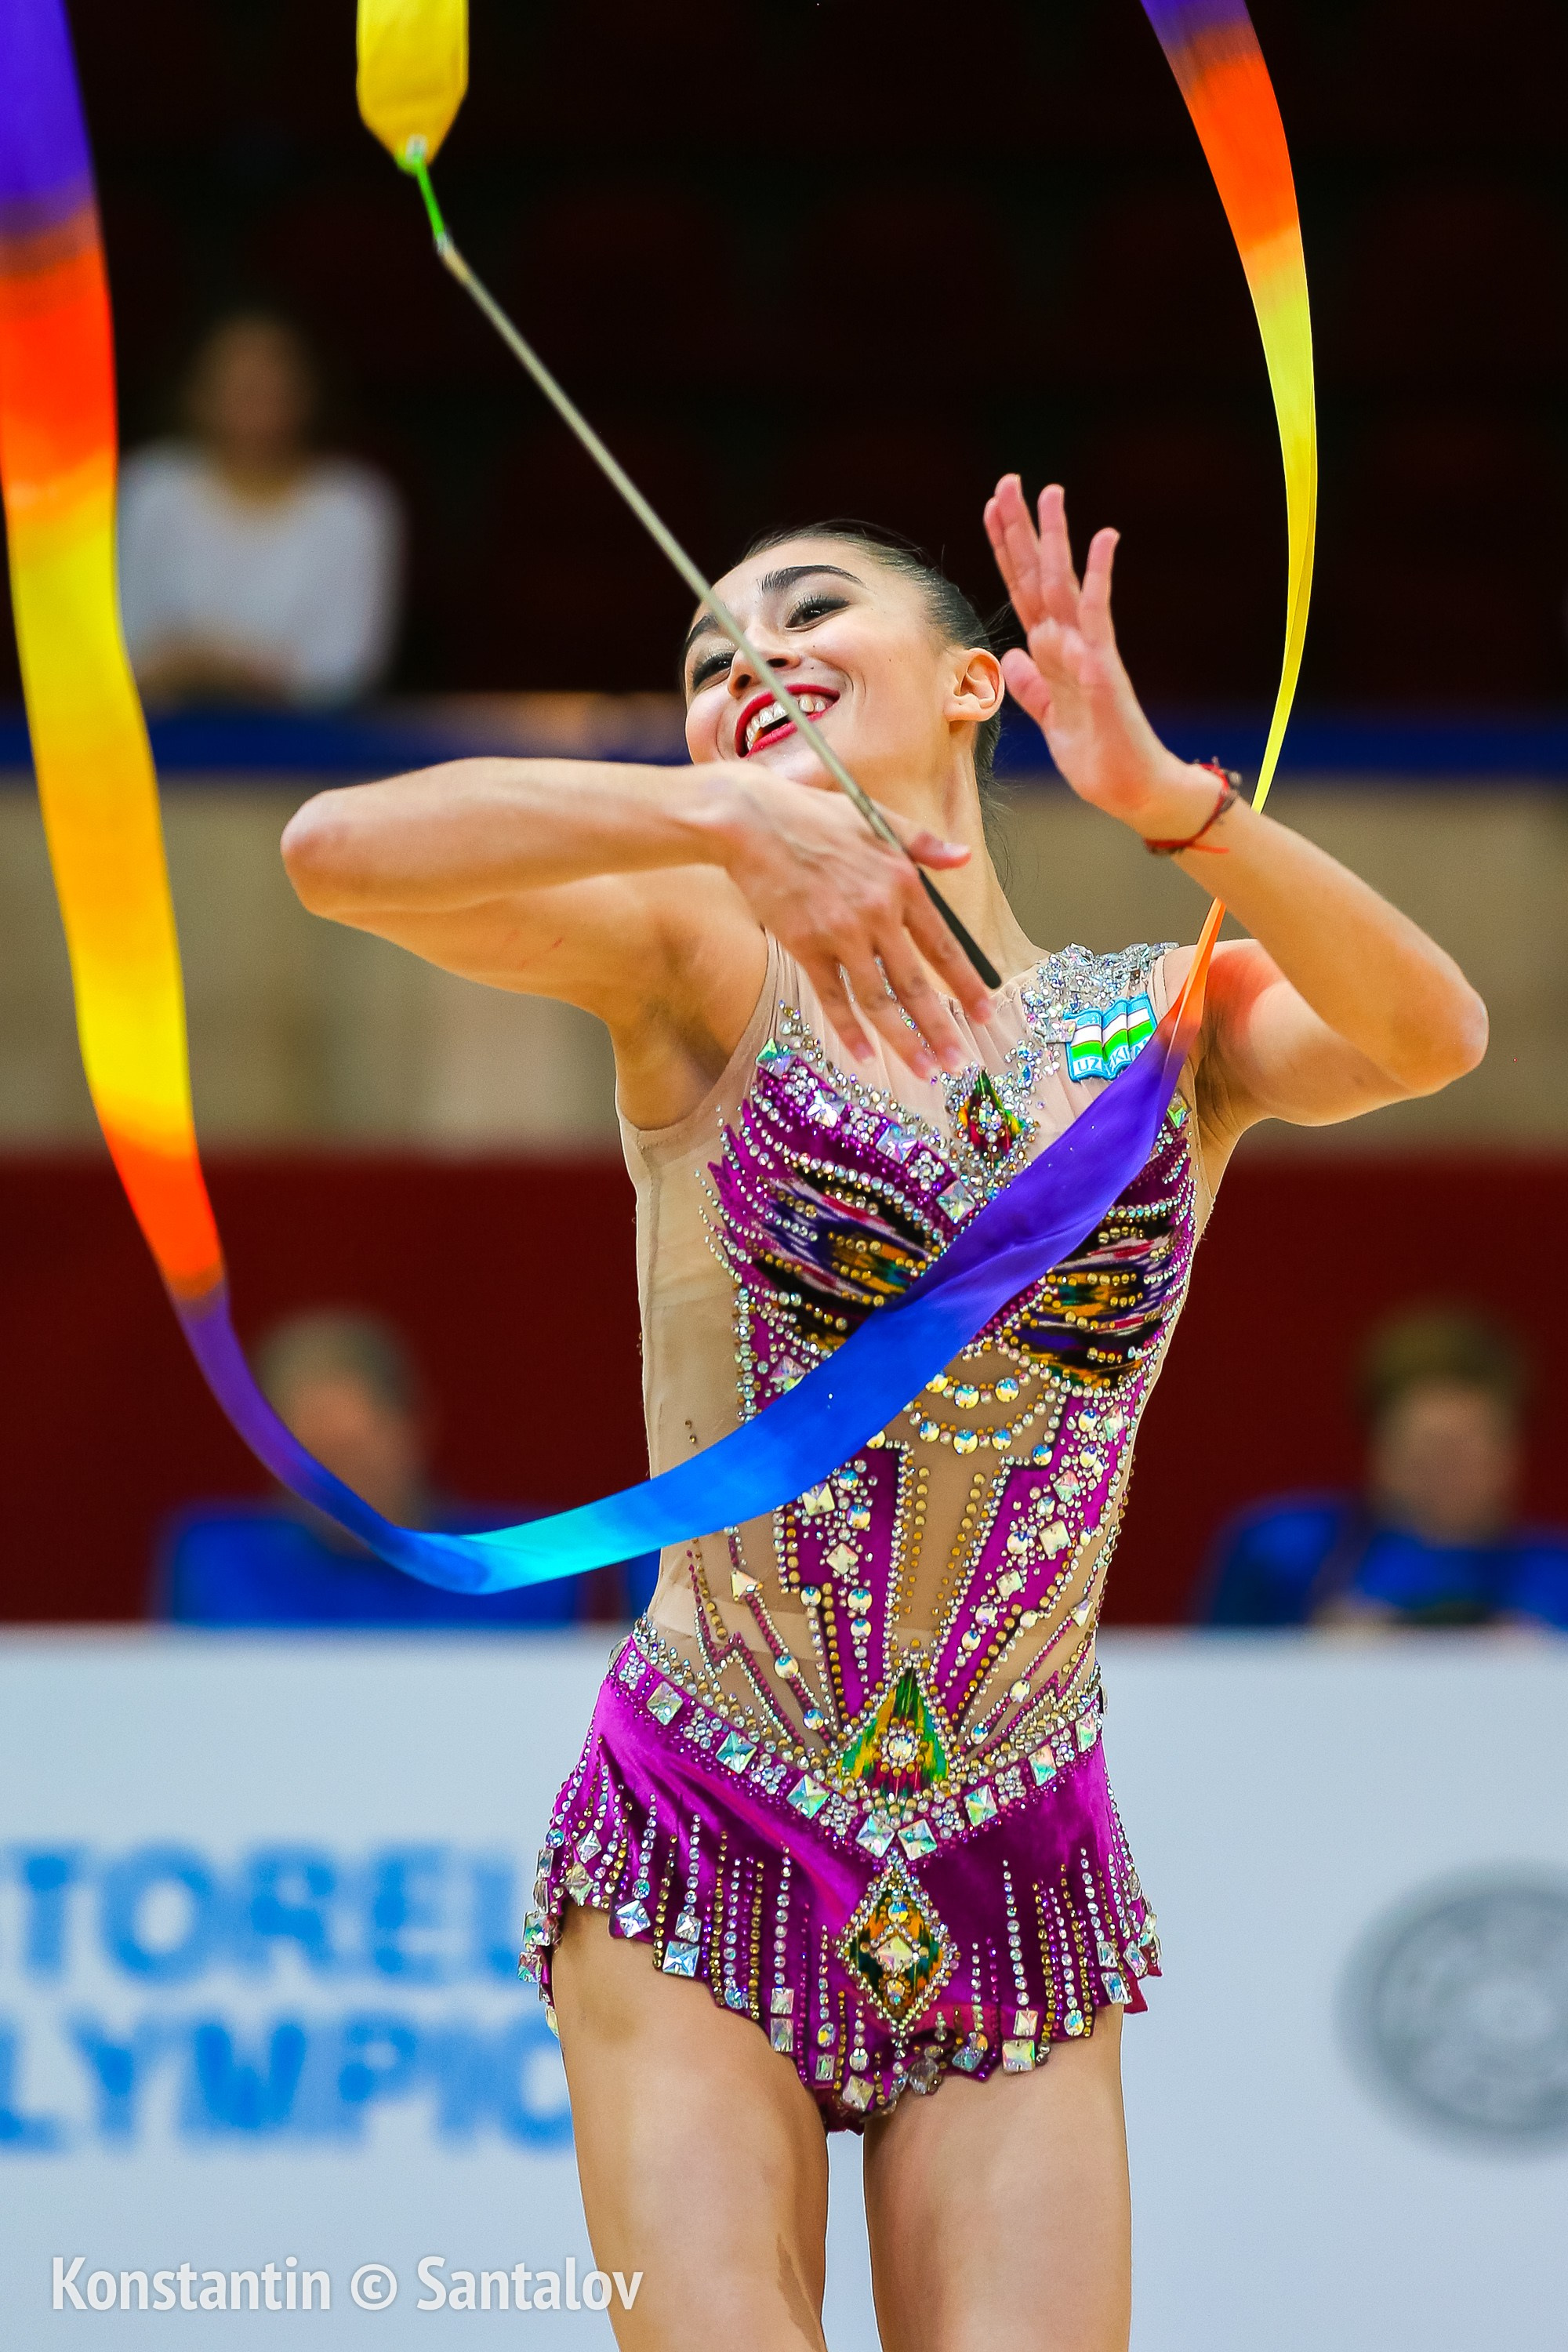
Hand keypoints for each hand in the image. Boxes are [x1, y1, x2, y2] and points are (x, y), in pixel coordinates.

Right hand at [705, 767, 990, 1081]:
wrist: (750, 821)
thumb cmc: (813, 815)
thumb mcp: (876, 817)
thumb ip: (922, 844)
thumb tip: (963, 857)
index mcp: (902, 882)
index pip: (944, 946)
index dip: (967, 984)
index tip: (985, 1014)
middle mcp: (877, 913)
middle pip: (915, 983)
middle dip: (941, 1028)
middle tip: (960, 1063)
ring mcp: (839, 933)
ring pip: (878, 999)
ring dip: (903, 1042)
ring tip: (925, 1070)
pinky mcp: (804, 946)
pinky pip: (833, 997)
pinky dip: (849, 1030)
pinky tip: (866, 1056)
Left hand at [984, 476, 1221, 840]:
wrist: (1132, 791)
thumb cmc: (1097, 757)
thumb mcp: (1049, 720)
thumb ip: (1031, 686)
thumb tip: (1012, 655)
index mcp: (1052, 653)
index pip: (1023, 591)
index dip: (1006, 551)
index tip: (992, 508)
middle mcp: (1069, 644)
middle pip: (1038, 577)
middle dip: (1022, 530)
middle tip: (1009, 479)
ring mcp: (1089, 653)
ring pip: (1065, 586)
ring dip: (1057, 540)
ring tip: (1052, 493)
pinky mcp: (1106, 672)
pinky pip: (1101, 620)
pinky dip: (1099, 582)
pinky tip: (1105, 542)